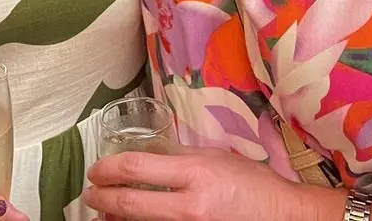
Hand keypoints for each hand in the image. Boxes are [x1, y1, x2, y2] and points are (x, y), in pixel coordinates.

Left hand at [83, 146, 339, 220]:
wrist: (282, 217)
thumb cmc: (251, 184)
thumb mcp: (215, 158)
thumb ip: (179, 157)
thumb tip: (144, 156)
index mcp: (194, 174)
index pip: (136, 167)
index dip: (107, 168)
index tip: (96, 170)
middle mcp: (189, 206)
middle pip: (128, 203)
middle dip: (100, 197)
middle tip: (89, 193)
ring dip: (113, 218)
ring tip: (103, 212)